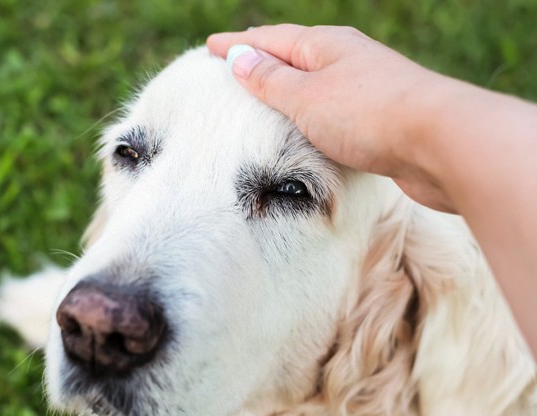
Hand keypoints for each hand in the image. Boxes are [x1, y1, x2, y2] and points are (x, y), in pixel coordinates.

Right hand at [207, 24, 455, 211]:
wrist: (439, 142)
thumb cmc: (368, 114)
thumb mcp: (306, 96)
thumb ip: (271, 80)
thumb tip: (239, 58)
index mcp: (326, 46)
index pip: (270, 39)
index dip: (237, 44)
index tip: (209, 48)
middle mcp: (347, 59)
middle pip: (295, 54)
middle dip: (262, 58)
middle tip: (235, 63)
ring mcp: (365, 86)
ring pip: (315, 81)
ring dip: (287, 85)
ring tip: (264, 93)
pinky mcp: (378, 117)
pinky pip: (332, 106)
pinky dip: (309, 110)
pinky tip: (307, 124)